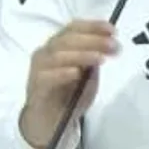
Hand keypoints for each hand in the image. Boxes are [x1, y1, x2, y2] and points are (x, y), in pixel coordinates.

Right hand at [19, 20, 119, 147]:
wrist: (51, 122)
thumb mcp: (89, 75)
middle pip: (68, 39)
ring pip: (58, 55)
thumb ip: (95, 60)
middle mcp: (47, 51)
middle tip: (112, 45)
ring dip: (82, 54)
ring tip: (101, 58)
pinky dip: (62, 73)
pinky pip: (47, 76)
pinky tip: (76, 73)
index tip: (113, 30)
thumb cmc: (71, 94)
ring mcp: (38, 68)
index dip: (93, 26)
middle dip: (93, 40)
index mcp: (59, 44)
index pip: (74, 27)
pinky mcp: (35, 86)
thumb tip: (109, 44)